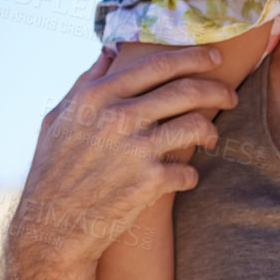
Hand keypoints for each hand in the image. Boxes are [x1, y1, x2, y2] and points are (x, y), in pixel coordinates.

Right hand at [8, 44, 238, 273]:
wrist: (49, 228)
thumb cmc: (53, 170)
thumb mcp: (58, 117)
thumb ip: (86, 82)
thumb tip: (111, 51)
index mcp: (97, 96)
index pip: (158, 63)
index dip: (194, 56)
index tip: (213, 58)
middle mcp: (118, 117)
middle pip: (187, 90)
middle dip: (217, 89)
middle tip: (230, 95)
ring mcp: (135, 149)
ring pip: (196, 126)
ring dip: (211, 131)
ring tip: (211, 137)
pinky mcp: (148, 182)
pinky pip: (189, 171)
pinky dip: (191, 175)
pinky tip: (185, 177)